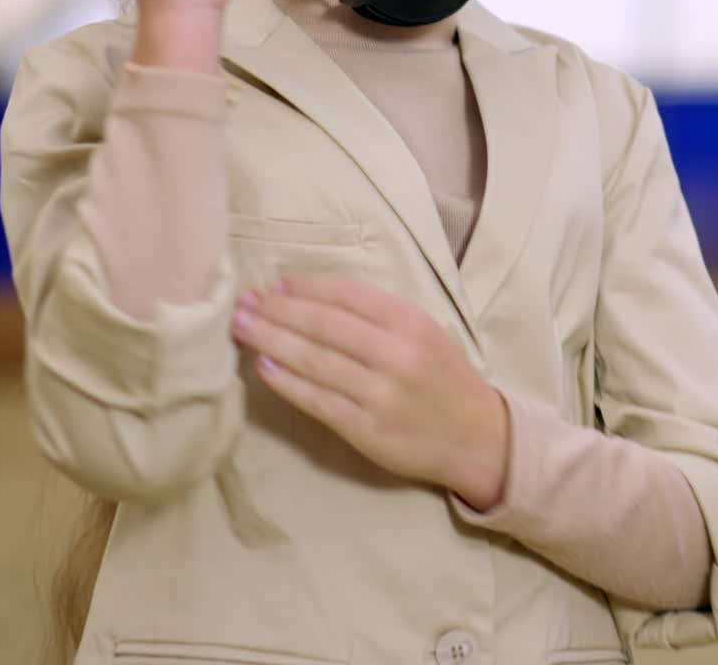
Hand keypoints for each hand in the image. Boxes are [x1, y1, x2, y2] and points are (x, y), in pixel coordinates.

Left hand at [230, 274, 508, 509]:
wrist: (475, 435)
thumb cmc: (441, 375)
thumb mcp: (422, 330)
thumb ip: (375, 314)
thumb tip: (309, 295)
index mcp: (409, 321)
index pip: (346, 294)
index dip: (305, 287)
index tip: (272, 283)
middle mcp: (395, 353)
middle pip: (324, 325)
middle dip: (277, 310)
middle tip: (241, 300)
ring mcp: (380, 393)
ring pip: (315, 361)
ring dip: (271, 340)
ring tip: (241, 326)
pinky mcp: (367, 429)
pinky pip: (318, 401)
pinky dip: (288, 383)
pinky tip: (264, 367)